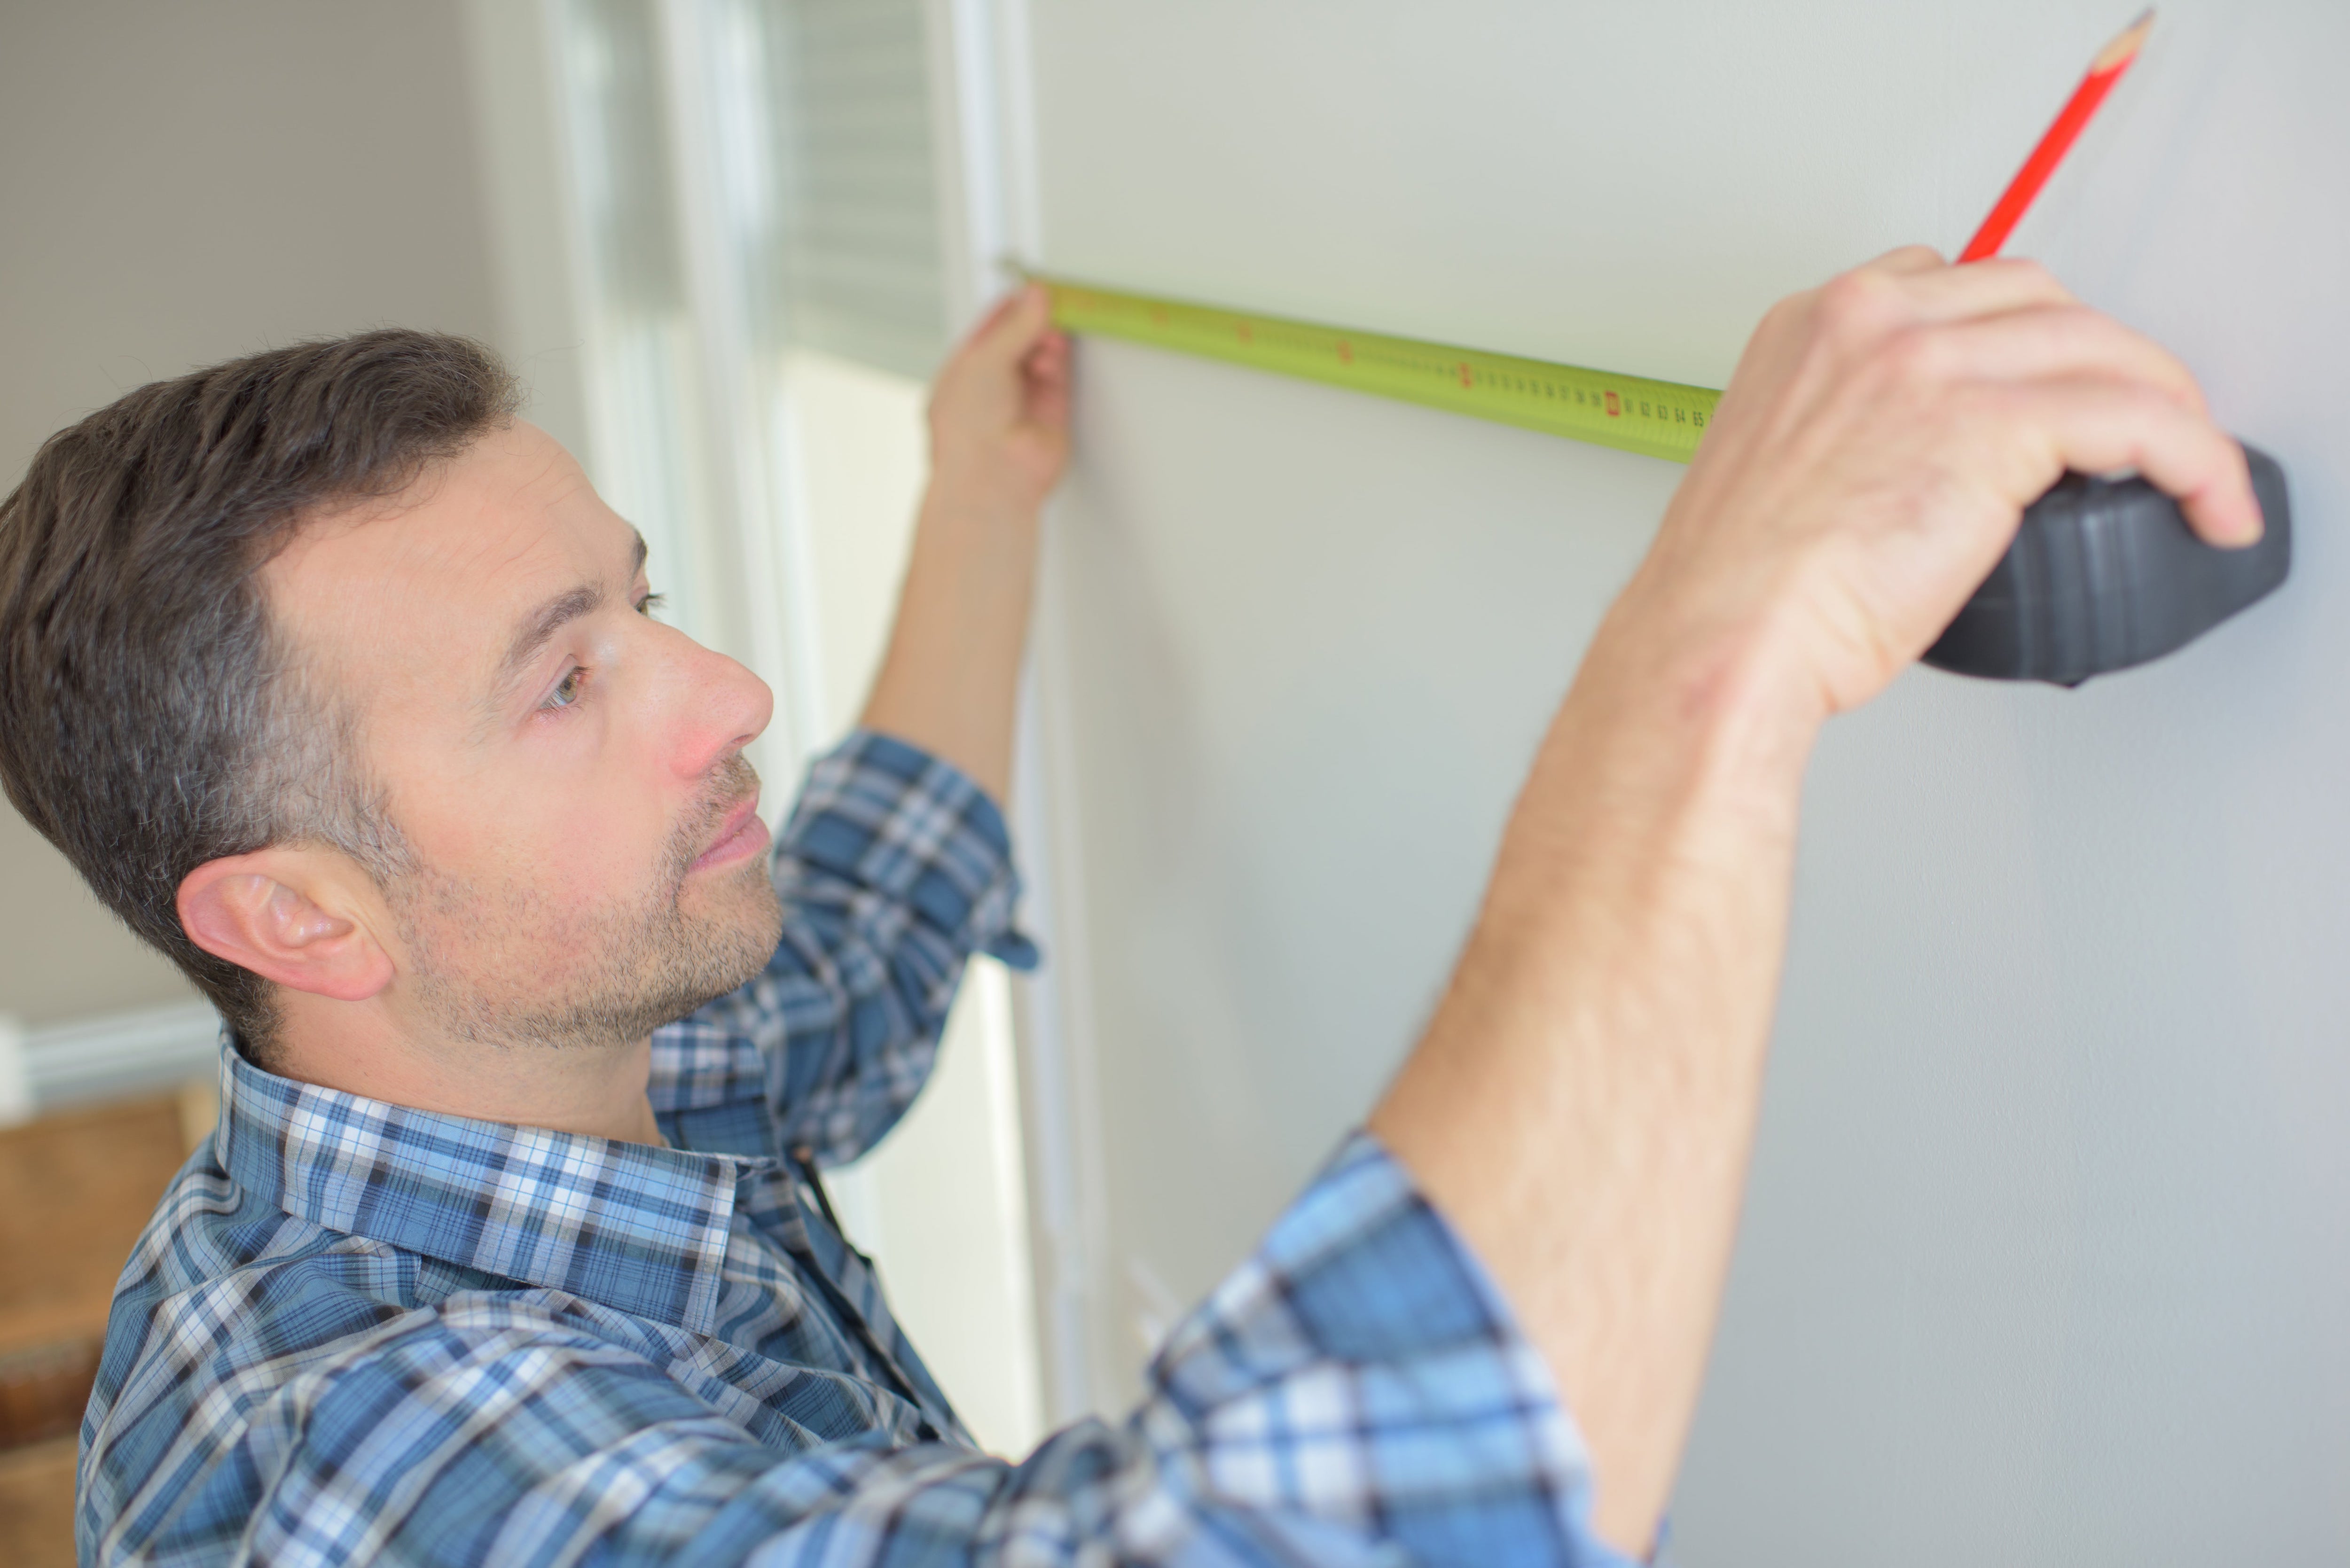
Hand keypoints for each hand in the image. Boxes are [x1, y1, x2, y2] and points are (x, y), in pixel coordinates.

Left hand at [927, 283, 1071, 523]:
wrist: (992, 478)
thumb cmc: (968, 428)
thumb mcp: (985, 360)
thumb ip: (1016, 327)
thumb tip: (1036, 298)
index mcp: (963, 373)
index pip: (990, 329)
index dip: (1012, 306)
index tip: (1031, 288)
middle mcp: (993, 387)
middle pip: (1020, 340)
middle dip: (1035, 320)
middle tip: (1050, 303)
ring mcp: (1023, 400)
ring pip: (1042, 355)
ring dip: (1047, 339)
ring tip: (1050, 333)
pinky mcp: (1051, 413)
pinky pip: (1060, 376)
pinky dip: (1061, 358)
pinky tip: (1058, 347)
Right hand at [1611, 246, 2262, 725]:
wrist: (1721, 640)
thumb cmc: (1735, 593)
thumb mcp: (1780, 472)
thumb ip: (1848, 430)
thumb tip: (1925, 462)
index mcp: (1810, 327)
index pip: (1950, 285)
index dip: (2016, 334)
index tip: (2042, 382)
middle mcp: (1869, 323)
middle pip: (2037, 296)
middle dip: (2094, 357)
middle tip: (2124, 425)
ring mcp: (1929, 363)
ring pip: (2100, 344)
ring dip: (2163, 403)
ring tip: (2185, 464)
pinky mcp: (1990, 424)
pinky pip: (2137, 417)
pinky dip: (2193, 457)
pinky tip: (2205, 495)